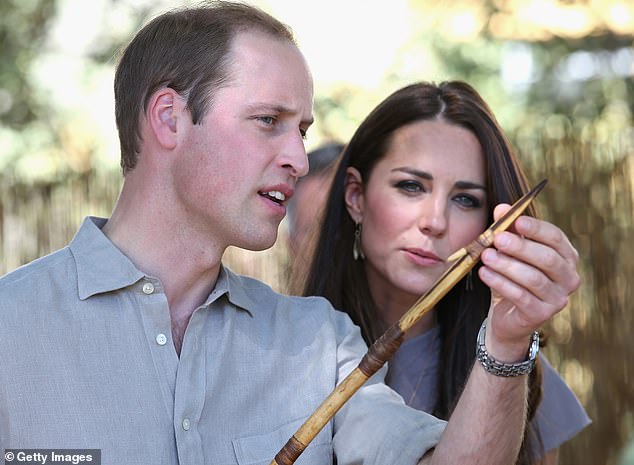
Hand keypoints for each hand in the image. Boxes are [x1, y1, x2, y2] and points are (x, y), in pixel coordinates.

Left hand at [478, 204, 579, 360]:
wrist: (507, 316)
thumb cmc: (512, 278)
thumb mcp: (508, 252)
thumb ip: (507, 230)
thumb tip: (501, 208)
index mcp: (566, 257)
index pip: (556, 238)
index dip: (536, 228)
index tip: (516, 220)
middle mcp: (568, 277)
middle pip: (547, 258)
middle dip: (520, 247)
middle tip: (496, 238)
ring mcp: (558, 298)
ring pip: (533, 278)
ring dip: (507, 265)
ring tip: (486, 256)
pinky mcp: (542, 314)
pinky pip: (521, 296)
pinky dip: (500, 283)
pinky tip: (484, 273)